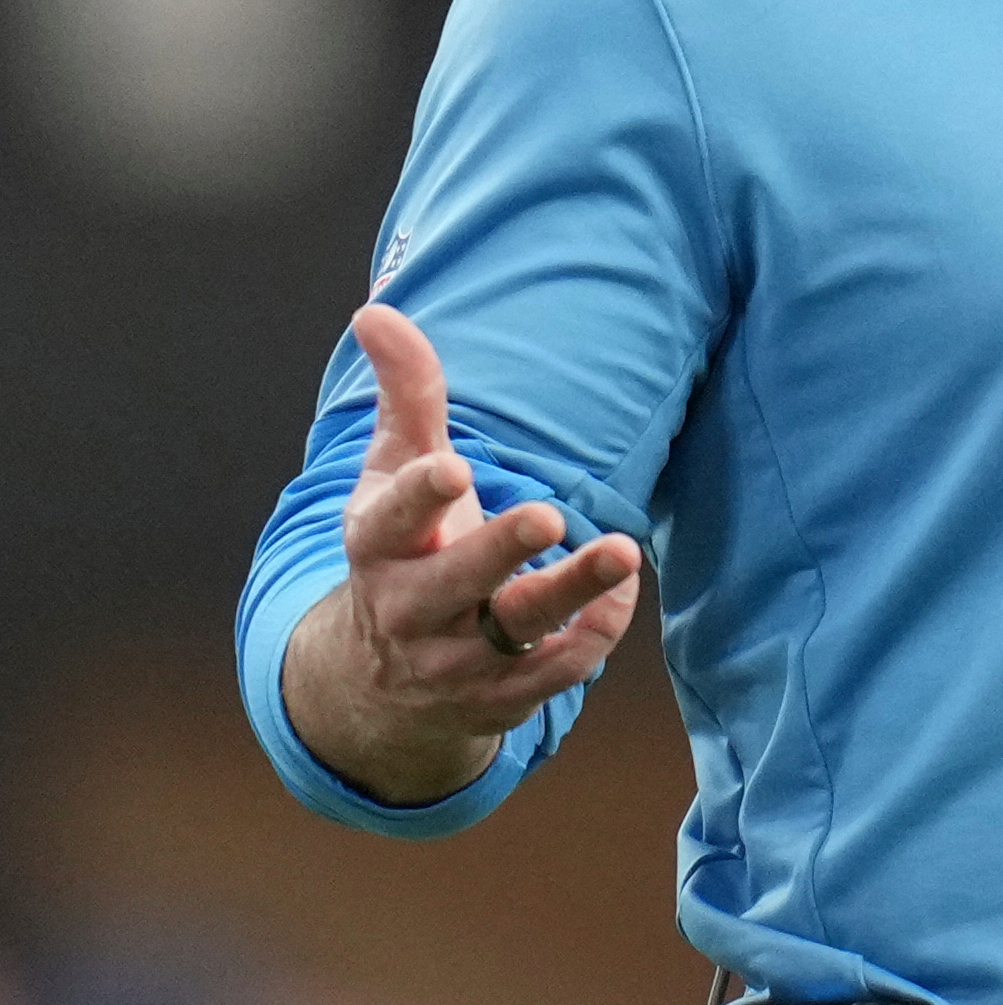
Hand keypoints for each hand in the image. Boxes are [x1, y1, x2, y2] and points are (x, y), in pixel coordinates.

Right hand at [280, 303, 644, 804]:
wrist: (381, 685)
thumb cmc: (407, 548)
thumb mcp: (396, 475)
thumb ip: (408, 396)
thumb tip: (377, 307)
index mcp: (381, 546)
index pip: (391, 521)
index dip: (421, 495)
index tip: (453, 468)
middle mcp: (412, 608)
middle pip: (458, 582)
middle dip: (500, 550)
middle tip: (547, 514)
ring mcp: (455, 659)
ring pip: (519, 630)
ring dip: (572, 593)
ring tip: (623, 552)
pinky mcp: (500, 697)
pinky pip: (557, 671)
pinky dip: (593, 634)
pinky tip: (621, 591)